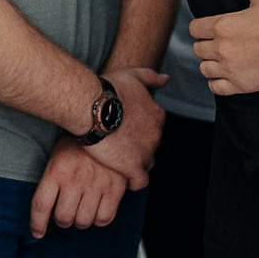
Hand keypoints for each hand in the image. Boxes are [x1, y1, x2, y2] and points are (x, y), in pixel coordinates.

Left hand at [29, 136, 129, 236]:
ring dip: (81, 221)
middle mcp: (75, 179)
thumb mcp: (58, 154)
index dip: (37, 223)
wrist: (107, 125)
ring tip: (82, 211)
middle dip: (63, 221)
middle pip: (63, 218)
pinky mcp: (115, 188)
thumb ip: (52, 178)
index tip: (38, 232)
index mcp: (57, 170)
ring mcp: (96, 184)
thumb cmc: (80, 142)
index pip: (41, 205)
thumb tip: (45, 208)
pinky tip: (98, 210)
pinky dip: (99, 220)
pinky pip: (105, 218)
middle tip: (66, 214)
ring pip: (83, 221)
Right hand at [83, 66, 165, 187]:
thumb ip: (151, 77)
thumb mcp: (133, 75)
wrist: (92, 106)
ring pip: (147, 163)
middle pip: (151, 146)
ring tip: (119, 161)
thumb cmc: (108, 89)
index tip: (127, 131)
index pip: (154, 129)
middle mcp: (156, 134)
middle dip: (138, 147)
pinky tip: (123, 178)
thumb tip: (166, 79)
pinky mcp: (133, 167)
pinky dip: (133, 181)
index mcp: (157, 115)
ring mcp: (146, 152)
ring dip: (136, 163)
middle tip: (119, 145)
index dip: (141, 131)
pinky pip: (140, 181)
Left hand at [190, 0, 258, 93]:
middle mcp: (222, 48)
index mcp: (223, 25)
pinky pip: (216, 87)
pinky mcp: (240, 85)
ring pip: (204, 68)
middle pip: (198, 49)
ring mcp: (230, 69)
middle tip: (221, 42)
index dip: (202, 28)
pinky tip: (229, 74)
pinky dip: (218, 82)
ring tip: (225, 58)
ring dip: (211, 64)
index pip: (194, 29)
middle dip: (207, 45)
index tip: (211, 28)